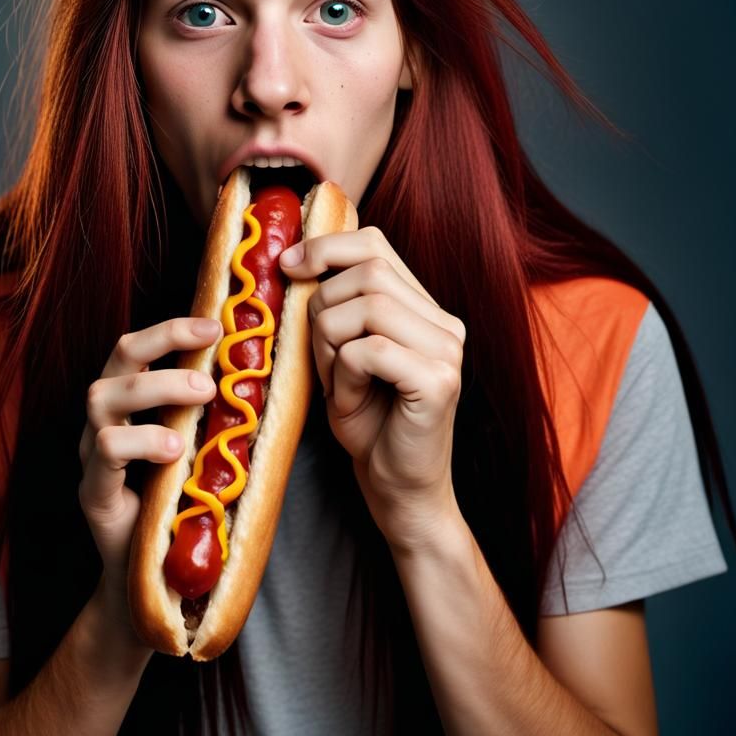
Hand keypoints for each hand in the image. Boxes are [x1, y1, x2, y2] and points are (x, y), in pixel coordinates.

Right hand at [79, 317, 219, 610]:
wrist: (154, 583)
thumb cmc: (185, 507)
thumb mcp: (207, 452)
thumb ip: (221, 418)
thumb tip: (270, 379)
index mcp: (131, 403)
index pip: (142, 347)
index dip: (174, 328)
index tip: (217, 323)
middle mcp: (105, 419)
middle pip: (118, 357)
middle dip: (165, 340)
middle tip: (214, 343)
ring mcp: (92, 455)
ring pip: (103, 397)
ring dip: (157, 387)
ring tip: (202, 397)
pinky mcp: (92, 493)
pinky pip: (104, 452)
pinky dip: (141, 441)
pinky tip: (175, 449)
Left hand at [279, 226, 466, 552]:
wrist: (398, 490)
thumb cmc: (367, 423)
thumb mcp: (341, 354)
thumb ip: (334, 309)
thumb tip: (292, 259)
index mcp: (425, 308)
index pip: (375, 245)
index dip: (326, 247)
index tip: (288, 267)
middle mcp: (444, 322)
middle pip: (367, 271)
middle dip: (321, 307)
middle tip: (317, 356)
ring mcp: (447, 350)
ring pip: (366, 306)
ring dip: (329, 342)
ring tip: (336, 382)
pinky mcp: (438, 380)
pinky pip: (368, 350)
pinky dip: (343, 374)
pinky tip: (350, 401)